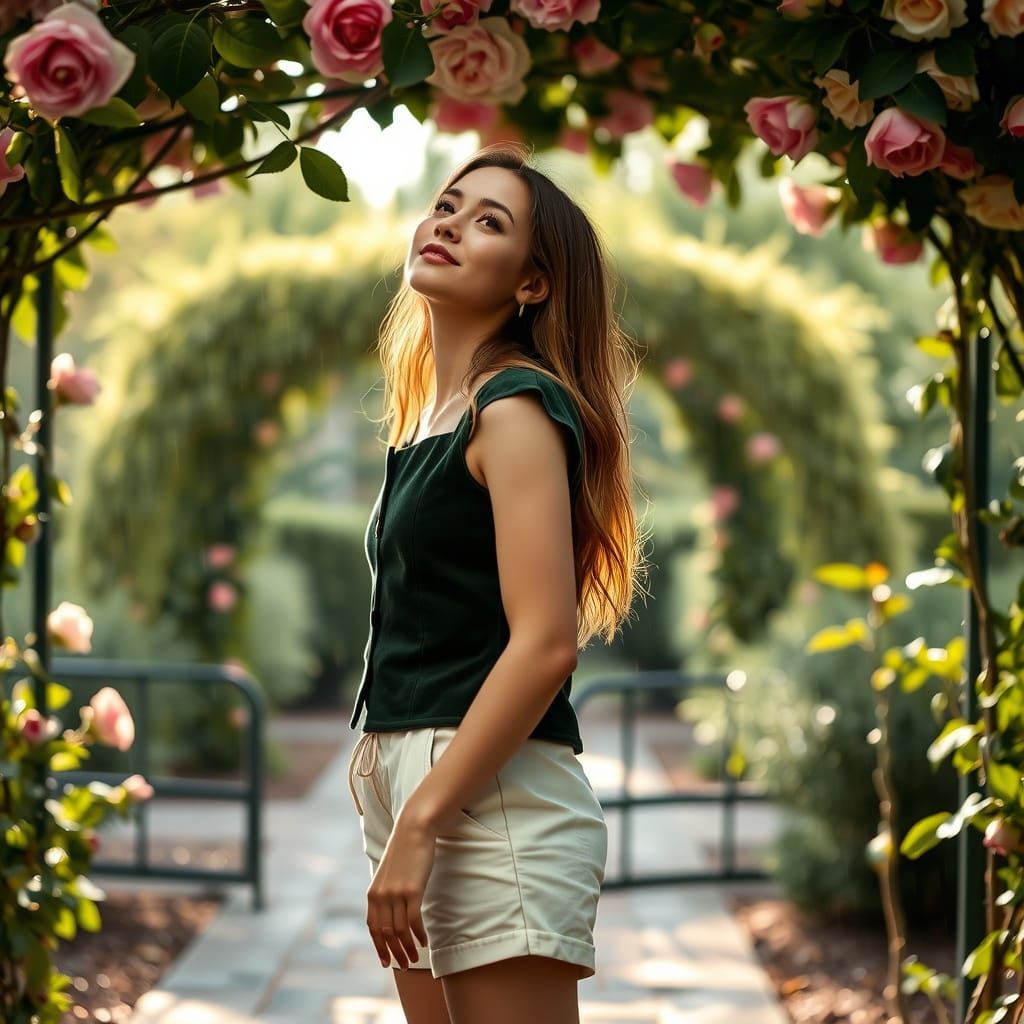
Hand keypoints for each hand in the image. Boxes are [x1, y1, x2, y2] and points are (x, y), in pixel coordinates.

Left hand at [366, 808, 436, 969]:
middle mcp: (381, 895)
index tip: (386, 962)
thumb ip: (387, 893)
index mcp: (373, 893)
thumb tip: (390, 914)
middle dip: (394, 953)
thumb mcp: (389, 874)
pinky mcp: (412, 890)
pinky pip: (414, 920)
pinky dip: (418, 934)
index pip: (373, 928)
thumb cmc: (405, 851)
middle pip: (386, 933)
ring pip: (400, 930)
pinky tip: (424, 941)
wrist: (414, 829)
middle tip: (404, 965)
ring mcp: (396, 893)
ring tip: (415, 958)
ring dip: (407, 948)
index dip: (379, 947)